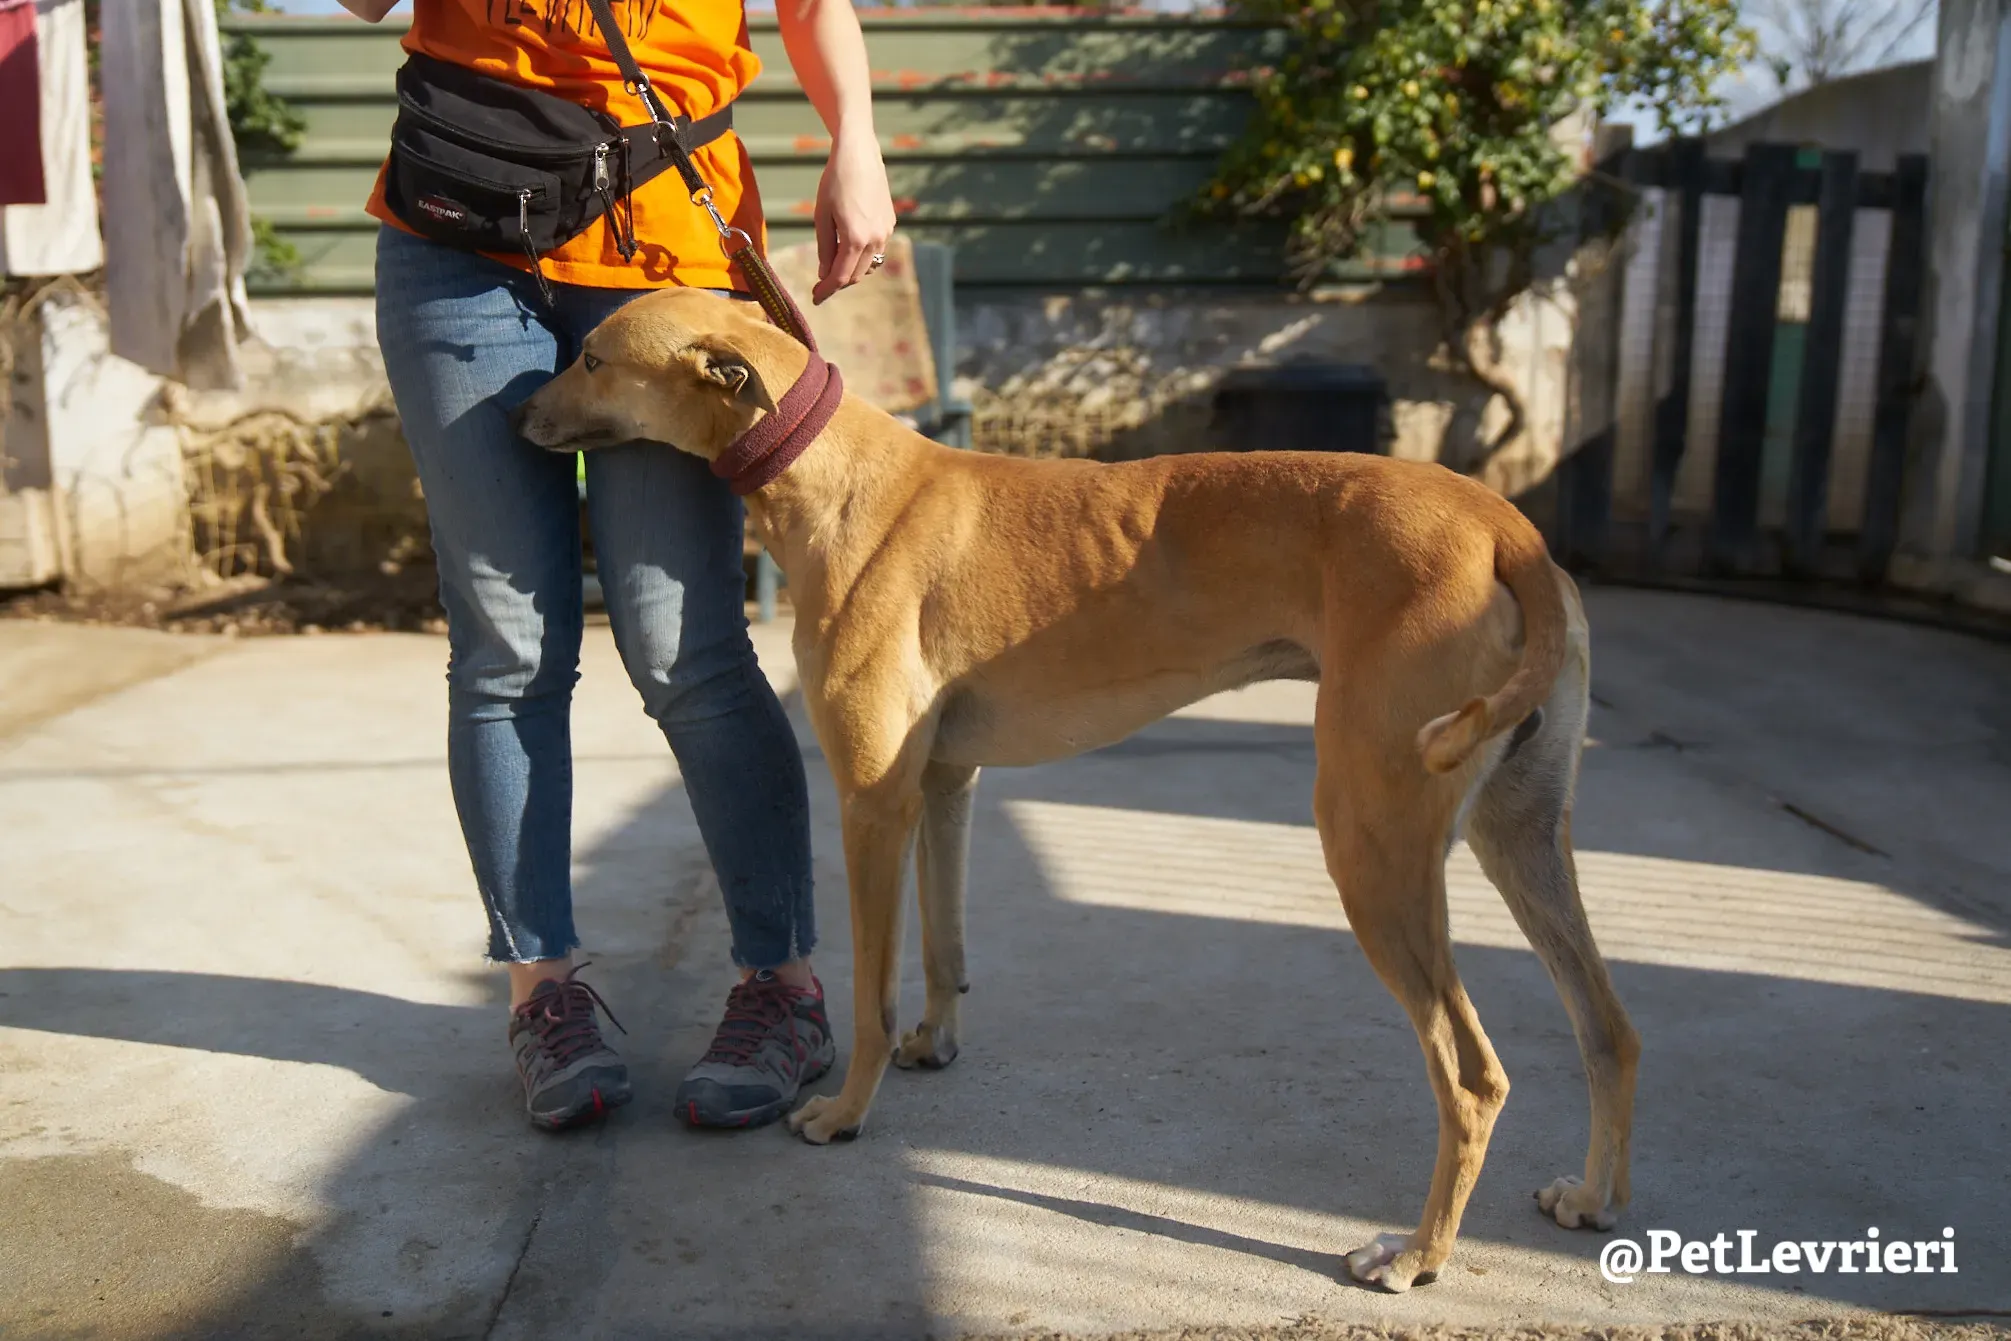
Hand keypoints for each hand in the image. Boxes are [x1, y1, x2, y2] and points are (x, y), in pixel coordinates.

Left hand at [812, 130, 894, 304]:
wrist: (859, 154)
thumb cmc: (834, 182)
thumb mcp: (822, 216)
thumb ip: (824, 248)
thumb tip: (825, 273)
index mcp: (855, 239)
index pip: (840, 276)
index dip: (827, 290)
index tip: (816, 298)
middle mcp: (875, 239)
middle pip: (856, 274)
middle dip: (838, 281)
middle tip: (821, 282)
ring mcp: (886, 232)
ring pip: (868, 264)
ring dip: (852, 268)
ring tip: (835, 264)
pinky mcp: (890, 223)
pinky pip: (876, 248)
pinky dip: (862, 253)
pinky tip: (851, 244)